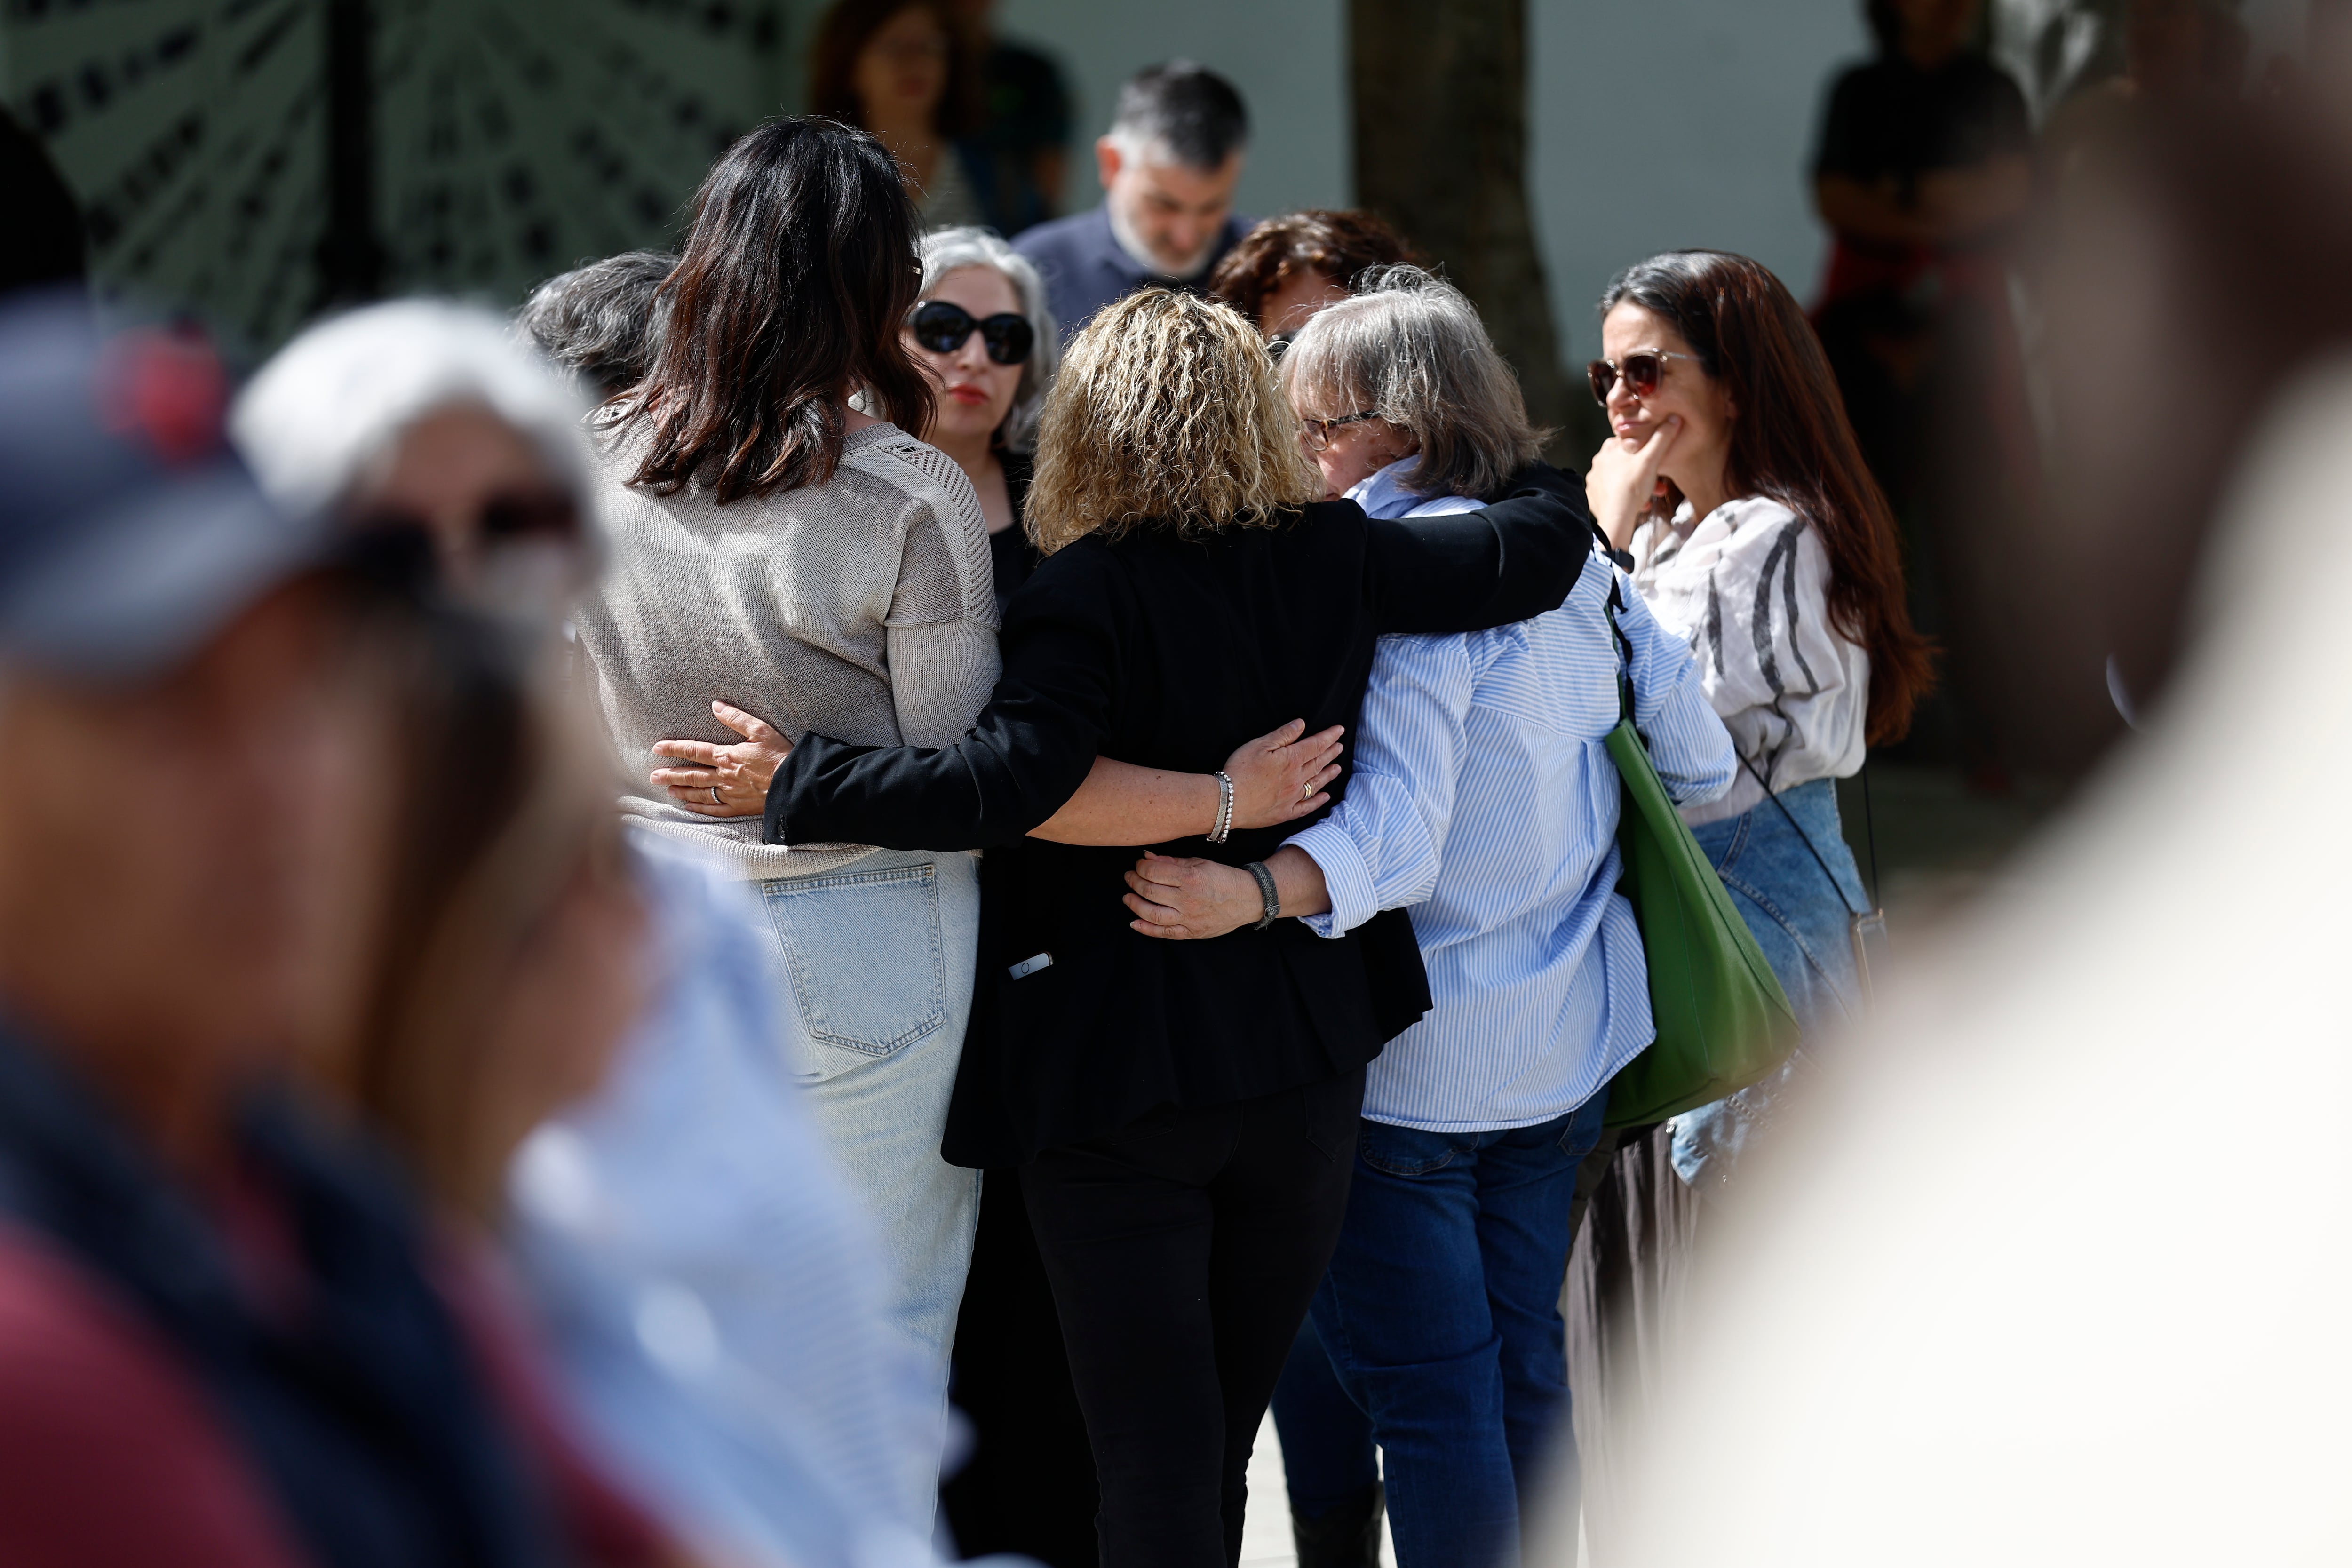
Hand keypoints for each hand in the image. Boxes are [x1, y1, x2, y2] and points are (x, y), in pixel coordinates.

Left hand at [650, 700, 790, 818]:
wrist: (795, 784)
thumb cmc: (780, 755)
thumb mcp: (760, 729)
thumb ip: (736, 718)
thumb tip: (715, 706)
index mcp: (726, 756)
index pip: (694, 751)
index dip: (674, 749)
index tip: (657, 748)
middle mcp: (724, 776)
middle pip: (691, 775)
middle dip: (670, 775)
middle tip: (653, 776)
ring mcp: (730, 794)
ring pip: (700, 793)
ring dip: (682, 791)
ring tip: (668, 791)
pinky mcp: (740, 807)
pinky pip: (715, 810)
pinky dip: (700, 809)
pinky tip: (690, 808)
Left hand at [1123, 852, 1267, 940]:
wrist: (1248, 899)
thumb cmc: (1223, 878)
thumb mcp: (1199, 863)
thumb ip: (1171, 861)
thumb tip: (1146, 857)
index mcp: (1190, 877)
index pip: (1153, 871)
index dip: (1140, 867)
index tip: (1138, 865)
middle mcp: (1188, 898)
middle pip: (1149, 890)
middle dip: (1134, 882)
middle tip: (1129, 877)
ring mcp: (1189, 917)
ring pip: (1152, 913)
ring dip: (1134, 904)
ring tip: (1128, 897)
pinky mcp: (1191, 932)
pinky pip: (1164, 933)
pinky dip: (1145, 928)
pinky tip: (1134, 922)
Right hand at [1223, 719, 1343, 829]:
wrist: (1229, 801)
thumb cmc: (1240, 770)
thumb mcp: (1260, 745)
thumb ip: (1283, 735)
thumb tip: (1301, 724)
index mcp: (1291, 760)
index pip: (1316, 745)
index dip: (1329, 736)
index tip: (1339, 730)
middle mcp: (1297, 778)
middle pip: (1318, 763)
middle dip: (1331, 753)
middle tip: (1340, 747)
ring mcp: (1293, 797)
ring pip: (1316, 783)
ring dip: (1328, 775)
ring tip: (1337, 768)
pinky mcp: (1286, 812)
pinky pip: (1307, 806)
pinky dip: (1318, 801)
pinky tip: (1325, 797)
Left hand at [1585, 414, 1679, 552]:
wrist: (1616, 518)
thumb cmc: (1632, 487)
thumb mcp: (1652, 459)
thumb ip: (1662, 437)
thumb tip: (1672, 418)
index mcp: (1609, 448)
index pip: (1630, 442)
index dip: (1646, 451)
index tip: (1657, 461)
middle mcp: (1598, 462)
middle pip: (1627, 462)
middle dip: (1645, 472)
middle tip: (1658, 483)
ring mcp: (1594, 480)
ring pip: (1622, 479)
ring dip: (1638, 486)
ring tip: (1649, 496)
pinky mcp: (1594, 496)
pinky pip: (1613, 493)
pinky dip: (1626, 497)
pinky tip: (1637, 504)